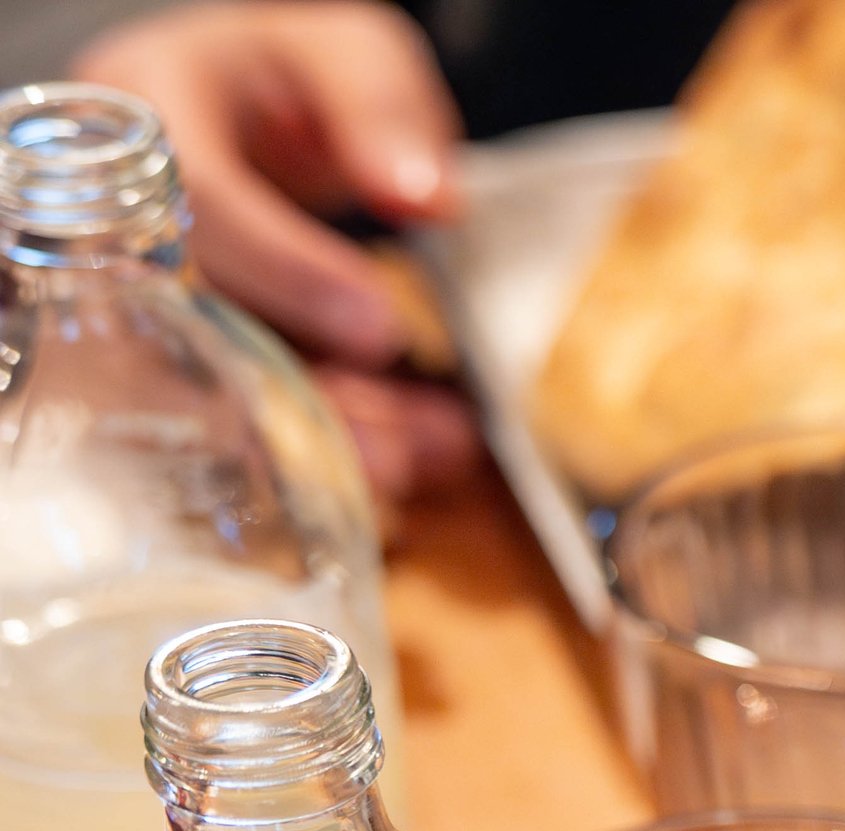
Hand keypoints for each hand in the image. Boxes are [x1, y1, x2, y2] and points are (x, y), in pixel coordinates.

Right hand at [79, 3, 482, 505]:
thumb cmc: (288, 78)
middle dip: (301, 386)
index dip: (286, 270)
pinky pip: (237, 410)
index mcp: (144, 111)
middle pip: (193, 319)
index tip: (380, 326)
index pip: (200, 201)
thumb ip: (378, 105)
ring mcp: (142, 288)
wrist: (246, 108)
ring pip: (210, 383)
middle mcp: (120, 212)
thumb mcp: (341, 52)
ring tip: (425, 459)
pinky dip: (323, 444)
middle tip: (411, 437)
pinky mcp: (178, 347)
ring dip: (320, 434)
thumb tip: (423, 195)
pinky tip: (405, 463)